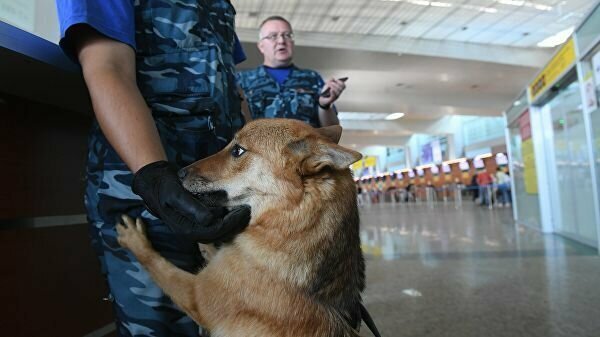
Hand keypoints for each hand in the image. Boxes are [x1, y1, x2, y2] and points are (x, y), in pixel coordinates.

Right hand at [132, 161, 250, 241]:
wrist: (153, 182)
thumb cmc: (164, 186)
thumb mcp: (175, 194)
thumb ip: (191, 207)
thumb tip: (209, 219)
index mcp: (185, 229)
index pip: (215, 231)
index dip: (232, 223)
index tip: (245, 211)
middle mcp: (190, 232)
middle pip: (219, 234)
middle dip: (235, 224)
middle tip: (249, 211)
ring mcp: (193, 228)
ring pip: (218, 231)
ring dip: (232, 223)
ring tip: (245, 210)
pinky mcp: (195, 222)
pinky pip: (214, 225)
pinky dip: (226, 219)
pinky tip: (235, 209)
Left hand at [319, 77, 346, 107]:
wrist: (322, 99)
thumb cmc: (325, 92)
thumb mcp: (327, 85)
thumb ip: (330, 81)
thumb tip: (332, 78)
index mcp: (338, 89)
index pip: (343, 86)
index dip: (341, 82)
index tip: (337, 80)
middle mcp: (338, 93)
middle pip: (341, 88)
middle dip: (336, 84)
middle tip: (331, 82)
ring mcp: (335, 97)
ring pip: (338, 92)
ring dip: (334, 87)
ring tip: (329, 85)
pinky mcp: (331, 100)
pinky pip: (334, 96)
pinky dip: (333, 92)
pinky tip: (331, 90)